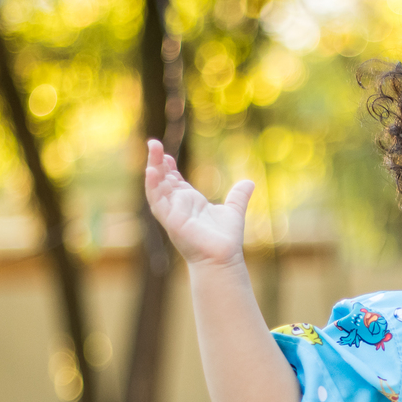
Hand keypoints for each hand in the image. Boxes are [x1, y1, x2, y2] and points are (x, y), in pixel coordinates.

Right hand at [144, 138, 253, 266]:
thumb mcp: (233, 210)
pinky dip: (153, 185)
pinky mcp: (170, 220)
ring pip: (156, 186)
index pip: (174, 181)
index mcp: (190, 202)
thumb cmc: (226, 239)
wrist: (223, 258)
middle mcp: (178, 206)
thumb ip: (239, 196)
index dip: (169, 167)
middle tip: (154, 143)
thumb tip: (249, 182)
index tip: (167, 153)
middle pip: (163, 179)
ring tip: (153, 148)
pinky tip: (152, 170)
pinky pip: (157, 200)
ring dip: (153, 167)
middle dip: (157, 161)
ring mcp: (172, 212)